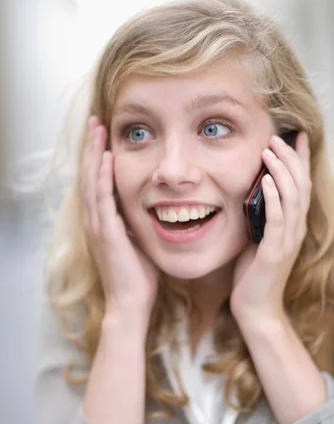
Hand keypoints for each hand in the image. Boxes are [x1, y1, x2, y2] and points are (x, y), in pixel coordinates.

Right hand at [81, 116, 158, 324]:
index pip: (97, 182)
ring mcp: (98, 225)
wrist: (130, 303)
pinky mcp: (107, 232)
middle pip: (89, 175)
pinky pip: (102, 198)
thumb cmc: (138, 276)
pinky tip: (106, 158)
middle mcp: (95, 220)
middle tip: (96, 120)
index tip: (104, 135)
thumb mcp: (139, 242)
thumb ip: (139, 224)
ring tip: (97, 128)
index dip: (98, 158)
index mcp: (103, 222)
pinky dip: (102, 176)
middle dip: (92, 146)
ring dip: (94, 153)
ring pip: (91, 181)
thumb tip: (155, 210)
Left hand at [230, 132, 310, 329]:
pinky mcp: (274, 251)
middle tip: (276, 138)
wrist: (255, 309)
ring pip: (292, 197)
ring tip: (270, 150)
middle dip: (289, 159)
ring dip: (281, 171)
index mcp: (293, 226)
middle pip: (300, 185)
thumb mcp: (256, 240)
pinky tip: (264, 179)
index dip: (300, 161)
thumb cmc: (252, 276)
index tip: (294, 137)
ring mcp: (287, 241)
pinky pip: (276, 218)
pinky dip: (272, 196)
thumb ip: (259, 219)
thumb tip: (250, 194)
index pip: (301, 186)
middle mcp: (296, 230)